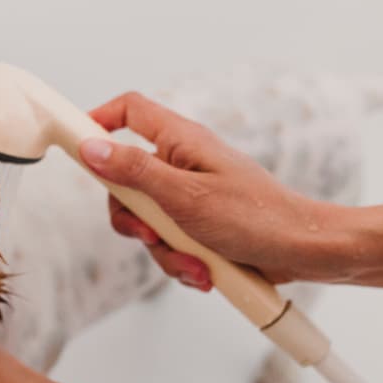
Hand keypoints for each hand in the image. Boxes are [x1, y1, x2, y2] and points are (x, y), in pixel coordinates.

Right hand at [80, 92, 336, 286]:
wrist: (304, 252)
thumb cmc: (256, 217)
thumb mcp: (184, 196)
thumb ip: (134, 172)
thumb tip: (91, 148)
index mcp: (181, 142)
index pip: (129, 110)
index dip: (98, 121)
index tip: (77, 147)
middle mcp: (182, 163)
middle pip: (126, 181)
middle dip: (134, 219)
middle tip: (150, 234)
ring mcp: (189, 195)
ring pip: (147, 221)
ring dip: (165, 251)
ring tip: (194, 263)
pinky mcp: (198, 225)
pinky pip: (169, 243)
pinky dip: (181, 261)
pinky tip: (205, 271)